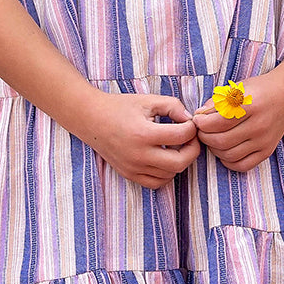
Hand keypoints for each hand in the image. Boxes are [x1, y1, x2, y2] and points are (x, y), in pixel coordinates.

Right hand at [83, 92, 201, 188]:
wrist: (91, 119)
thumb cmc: (120, 107)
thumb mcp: (148, 100)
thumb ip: (173, 106)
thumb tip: (189, 120)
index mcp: (144, 134)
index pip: (182, 136)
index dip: (192, 128)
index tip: (189, 123)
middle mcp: (139, 155)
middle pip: (181, 162)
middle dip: (192, 149)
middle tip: (190, 139)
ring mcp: (133, 168)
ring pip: (170, 174)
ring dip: (179, 161)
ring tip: (175, 147)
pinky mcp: (129, 175)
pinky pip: (156, 183)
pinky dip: (166, 173)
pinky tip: (164, 159)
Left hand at [192, 72, 283, 172]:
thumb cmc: (258, 90)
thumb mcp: (237, 89)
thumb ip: (216, 102)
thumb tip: (198, 116)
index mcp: (249, 105)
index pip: (217, 122)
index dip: (201, 123)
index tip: (198, 120)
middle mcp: (258, 125)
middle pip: (221, 141)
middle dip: (204, 137)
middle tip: (202, 130)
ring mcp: (264, 140)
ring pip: (229, 155)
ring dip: (214, 149)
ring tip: (213, 139)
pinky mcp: (267, 151)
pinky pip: (242, 165)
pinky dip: (228, 161)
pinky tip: (225, 151)